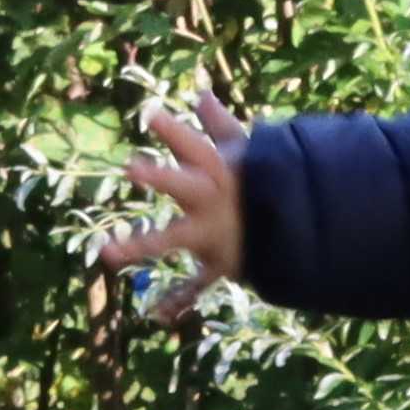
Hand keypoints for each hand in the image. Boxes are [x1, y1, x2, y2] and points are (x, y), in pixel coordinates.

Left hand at [88, 92, 254, 319]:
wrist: (301, 230)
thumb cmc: (264, 184)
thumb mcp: (246, 151)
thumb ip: (219, 125)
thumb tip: (201, 93)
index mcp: (219, 170)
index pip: (195, 146)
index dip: (174, 132)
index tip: (149, 114)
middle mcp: (213, 200)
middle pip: (185, 186)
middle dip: (160, 177)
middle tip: (129, 168)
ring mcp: (213, 234)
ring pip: (175, 240)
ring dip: (142, 246)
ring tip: (107, 254)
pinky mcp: (217, 263)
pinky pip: (196, 285)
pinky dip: (178, 300)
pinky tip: (156, 315)